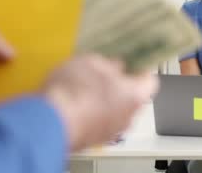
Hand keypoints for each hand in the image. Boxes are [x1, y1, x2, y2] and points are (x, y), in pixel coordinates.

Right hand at [42, 54, 158, 150]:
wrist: (50, 122)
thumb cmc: (75, 89)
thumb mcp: (91, 62)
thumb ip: (109, 64)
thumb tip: (115, 66)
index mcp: (136, 94)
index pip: (150, 81)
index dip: (140, 70)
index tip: (131, 63)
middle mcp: (129, 116)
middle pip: (133, 97)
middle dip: (121, 86)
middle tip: (105, 74)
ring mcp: (111, 131)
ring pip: (116, 112)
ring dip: (105, 101)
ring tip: (85, 87)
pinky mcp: (92, 140)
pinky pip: (98, 122)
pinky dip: (91, 114)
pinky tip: (75, 103)